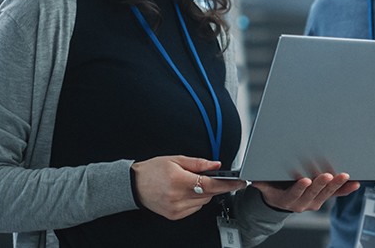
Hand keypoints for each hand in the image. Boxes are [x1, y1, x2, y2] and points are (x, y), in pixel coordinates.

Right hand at [131, 156, 245, 219]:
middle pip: (209, 194)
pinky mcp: (175, 215)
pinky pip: (195, 208)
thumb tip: (216, 164)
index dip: (228, 184)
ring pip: (204, 202)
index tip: (240, 182)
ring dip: (204, 193)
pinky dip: (196, 200)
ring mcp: (177, 209)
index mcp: (179, 181)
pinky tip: (185, 192)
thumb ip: (198, 163)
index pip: (211, 184)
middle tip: (205, 176)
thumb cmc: (153, 170)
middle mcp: (178, 197)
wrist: (134, 185)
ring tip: (189, 183)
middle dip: (213, 185)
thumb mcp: (176, 159)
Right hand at [251, 173, 359, 212]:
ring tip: (343, 176)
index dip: (300, 187)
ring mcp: (315, 201)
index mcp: (288, 199)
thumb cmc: (275, 189)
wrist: (281, 201)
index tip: (304, 180)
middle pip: (313, 193)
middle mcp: (303, 203)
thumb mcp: (265, 186)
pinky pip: (336, 195)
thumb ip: (260, 182)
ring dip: (336, 185)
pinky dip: (345, 190)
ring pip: (326, 194)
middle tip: (327, 175)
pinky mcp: (323, 197)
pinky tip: (354, 184)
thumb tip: (251, 178)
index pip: (294, 194)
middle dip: (321, 184)